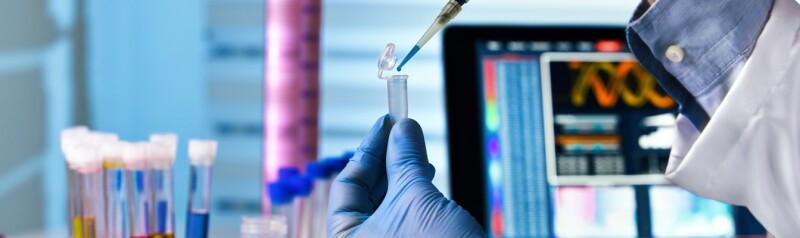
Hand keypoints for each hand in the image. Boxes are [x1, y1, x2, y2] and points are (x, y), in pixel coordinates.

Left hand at [328, 115, 484, 237]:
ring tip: (419, 152)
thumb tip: (403, 128)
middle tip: (404, 131)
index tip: (387, 123)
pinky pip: (405, 217)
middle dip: (387, 160)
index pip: (347, 185)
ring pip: (388, 205)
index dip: (368, 150)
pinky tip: (428, 176)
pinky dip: (415, 195)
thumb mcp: (416, 198)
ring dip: (404, 174)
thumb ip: (405, 160)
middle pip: (366, 194)